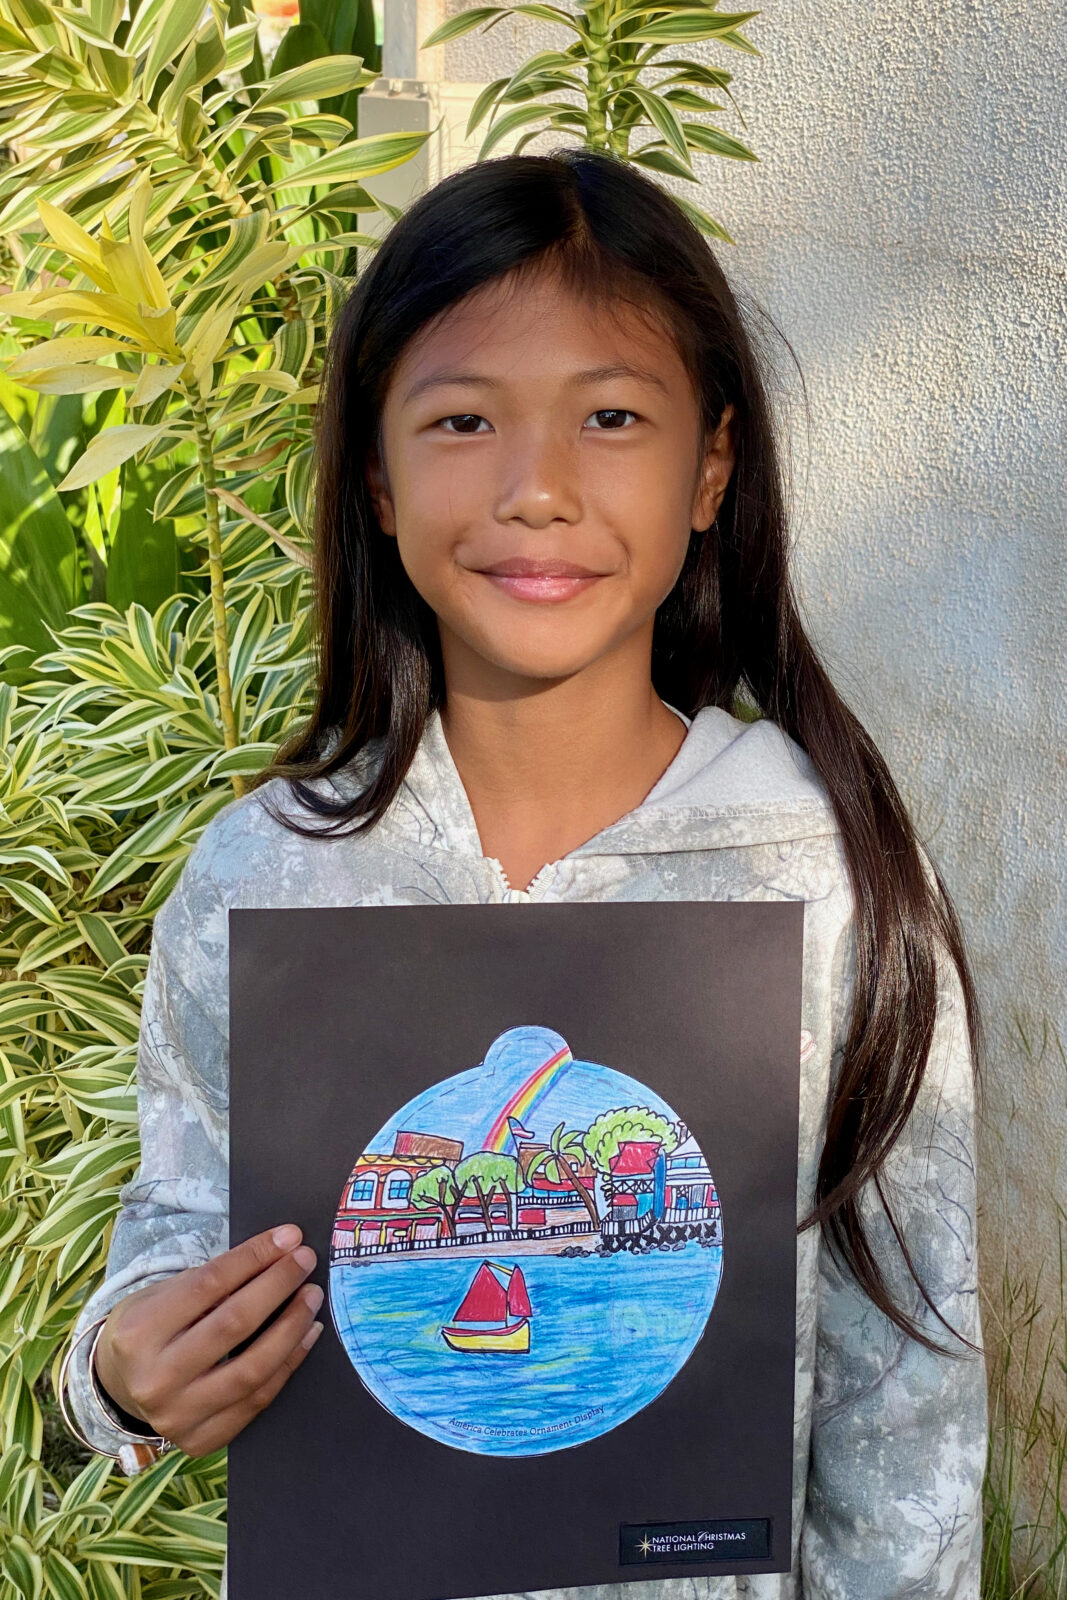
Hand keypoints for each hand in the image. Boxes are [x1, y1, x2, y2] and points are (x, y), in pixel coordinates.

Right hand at [93, 1224, 323, 1456]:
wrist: (119, 1387)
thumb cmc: (149, 1329)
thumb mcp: (161, 1295)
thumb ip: (210, 1280)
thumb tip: (277, 1252)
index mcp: (139, 1332)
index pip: (208, 1284)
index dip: (254, 1257)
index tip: (288, 1237)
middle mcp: (155, 1379)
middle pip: (234, 1325)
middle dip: (278, 1286)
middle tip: (305, 1260)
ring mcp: (178, 1416)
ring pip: (252, 1369)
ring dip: (292, 1328)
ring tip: (311, 1298)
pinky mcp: (201, 1440)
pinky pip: (257, 1401)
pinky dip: (288, 1364)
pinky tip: (305, 1336)